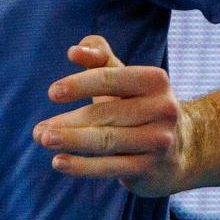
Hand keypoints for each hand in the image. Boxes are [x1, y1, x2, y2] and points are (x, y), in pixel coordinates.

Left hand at [31, 35, 192, 197]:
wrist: (180, 150)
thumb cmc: (139, 106)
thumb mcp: (124, 78)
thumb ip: (99, 59)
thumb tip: (75, 51)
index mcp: (154, 81)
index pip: (111, 78)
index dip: (80, 84)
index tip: (52, 93)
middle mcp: (163, 109)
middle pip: (106, 113)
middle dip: (68, 121)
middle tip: (39, 130)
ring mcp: (159, 140)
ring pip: (107, 141)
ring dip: (71, 141)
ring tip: (43, 139)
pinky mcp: (151, 168)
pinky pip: (111, 167)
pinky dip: (82, 166)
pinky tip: (58, 162)